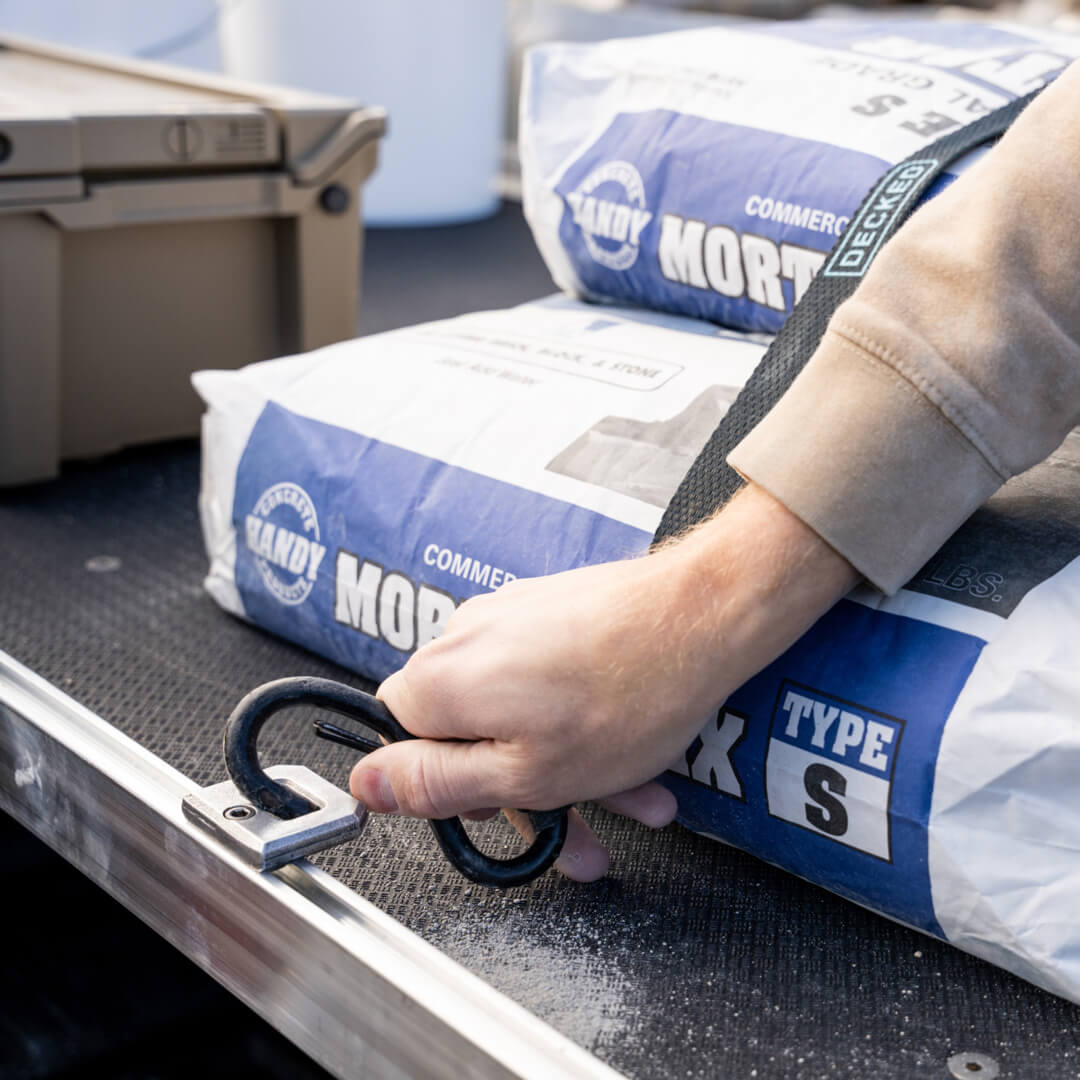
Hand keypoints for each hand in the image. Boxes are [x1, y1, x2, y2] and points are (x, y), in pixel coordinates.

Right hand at [351, 483, 858, 879]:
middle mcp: (465, 638)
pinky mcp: (553, 610)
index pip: (398, 739)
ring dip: (572, 766)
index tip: (491, 813)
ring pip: (521, 711)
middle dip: (526, 792)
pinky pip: (551, 680)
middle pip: (470, 731)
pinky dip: (585, 723)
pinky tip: (636, 756)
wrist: (704, 615)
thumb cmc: (625, 695)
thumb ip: (436, 782)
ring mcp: (512, 618)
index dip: (443, 787)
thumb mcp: (522, 773)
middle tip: (577, 832)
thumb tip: (365, 786)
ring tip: (635, 801)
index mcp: (441, 681)